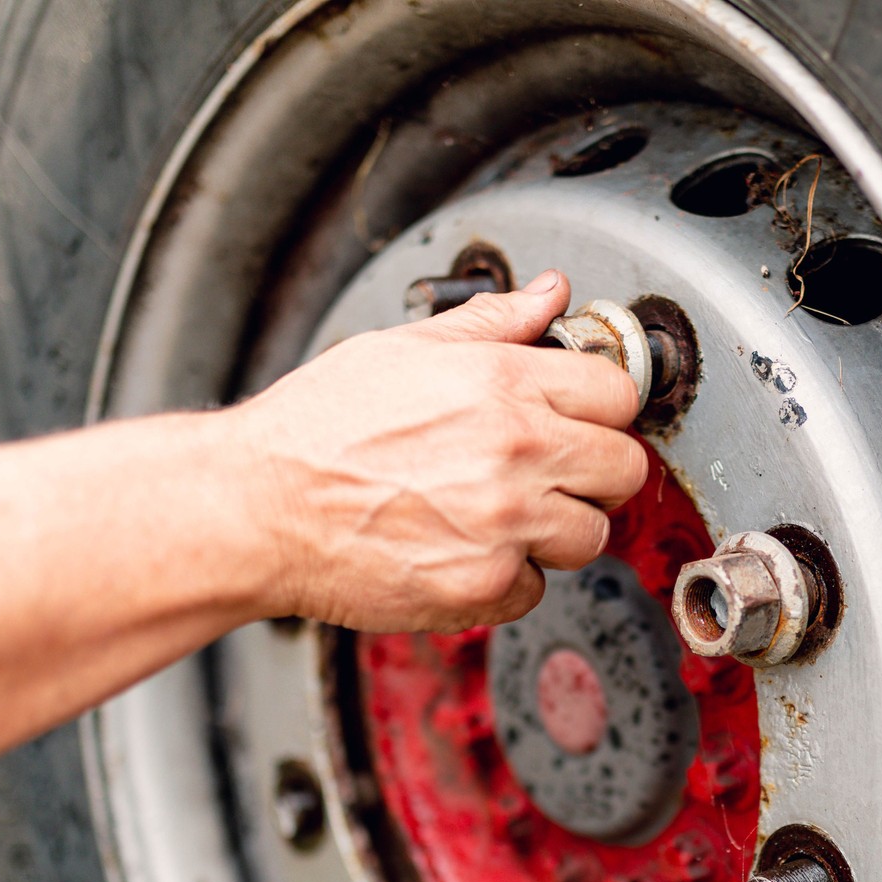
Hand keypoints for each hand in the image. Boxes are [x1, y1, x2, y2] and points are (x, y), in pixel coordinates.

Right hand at [239, 269, 648, 632]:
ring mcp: (506, 525)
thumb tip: (551, 293)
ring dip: (556, 529)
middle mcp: (517, 453)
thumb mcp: (405, 349)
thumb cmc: (316, 428)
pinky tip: (464, 549)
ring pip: (590, 536)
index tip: (583, 419)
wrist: (258, 508)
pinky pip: (536, 588)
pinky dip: (508, 578)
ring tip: (501, 514)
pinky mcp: (485, 585)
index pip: (618, 394)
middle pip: (624, 470)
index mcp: (504, 384)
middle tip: (554, 472)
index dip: (602, 408)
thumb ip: (492, 322)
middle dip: (595, 471)